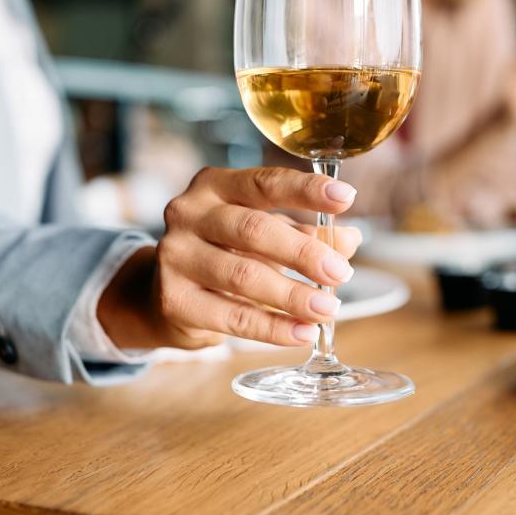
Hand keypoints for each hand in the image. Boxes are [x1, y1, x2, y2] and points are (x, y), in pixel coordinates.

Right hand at [97, 167, 362, 349]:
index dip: (307, 190)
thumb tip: (349, 240)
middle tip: (341, 273)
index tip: (346, 197)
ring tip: (328, 309)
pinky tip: (302, 332)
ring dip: (293, 295)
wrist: (166, 295)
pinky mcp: (174, 299)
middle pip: (253, 229)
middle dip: (304, 252)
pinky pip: (232, 316)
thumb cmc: (225, 254)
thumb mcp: (266, 236)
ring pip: (243, 275)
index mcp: (215, 185)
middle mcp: (189, 213)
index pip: (264, 182)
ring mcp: (175, 255)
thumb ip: (306, 233)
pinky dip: (273, 327)